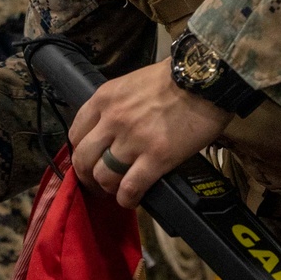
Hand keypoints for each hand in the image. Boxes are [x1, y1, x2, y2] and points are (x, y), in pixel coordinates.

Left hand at [70, 57, 230, 207]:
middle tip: (97, 184)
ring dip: (108, 188)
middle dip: (87, 177)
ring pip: (104, 176)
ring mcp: (133, 140)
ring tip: (117, 191)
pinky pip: (131, 188)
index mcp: (104, 100)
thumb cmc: (172, 79)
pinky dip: (127, 199)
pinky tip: (131, 200)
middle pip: (84, 159)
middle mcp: (113, 120)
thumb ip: (115, 106)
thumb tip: (108, 131)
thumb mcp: (130, 84)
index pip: (76, 134)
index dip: (79, 153)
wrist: (205, 79)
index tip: (87, 161)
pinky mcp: (156, 158)